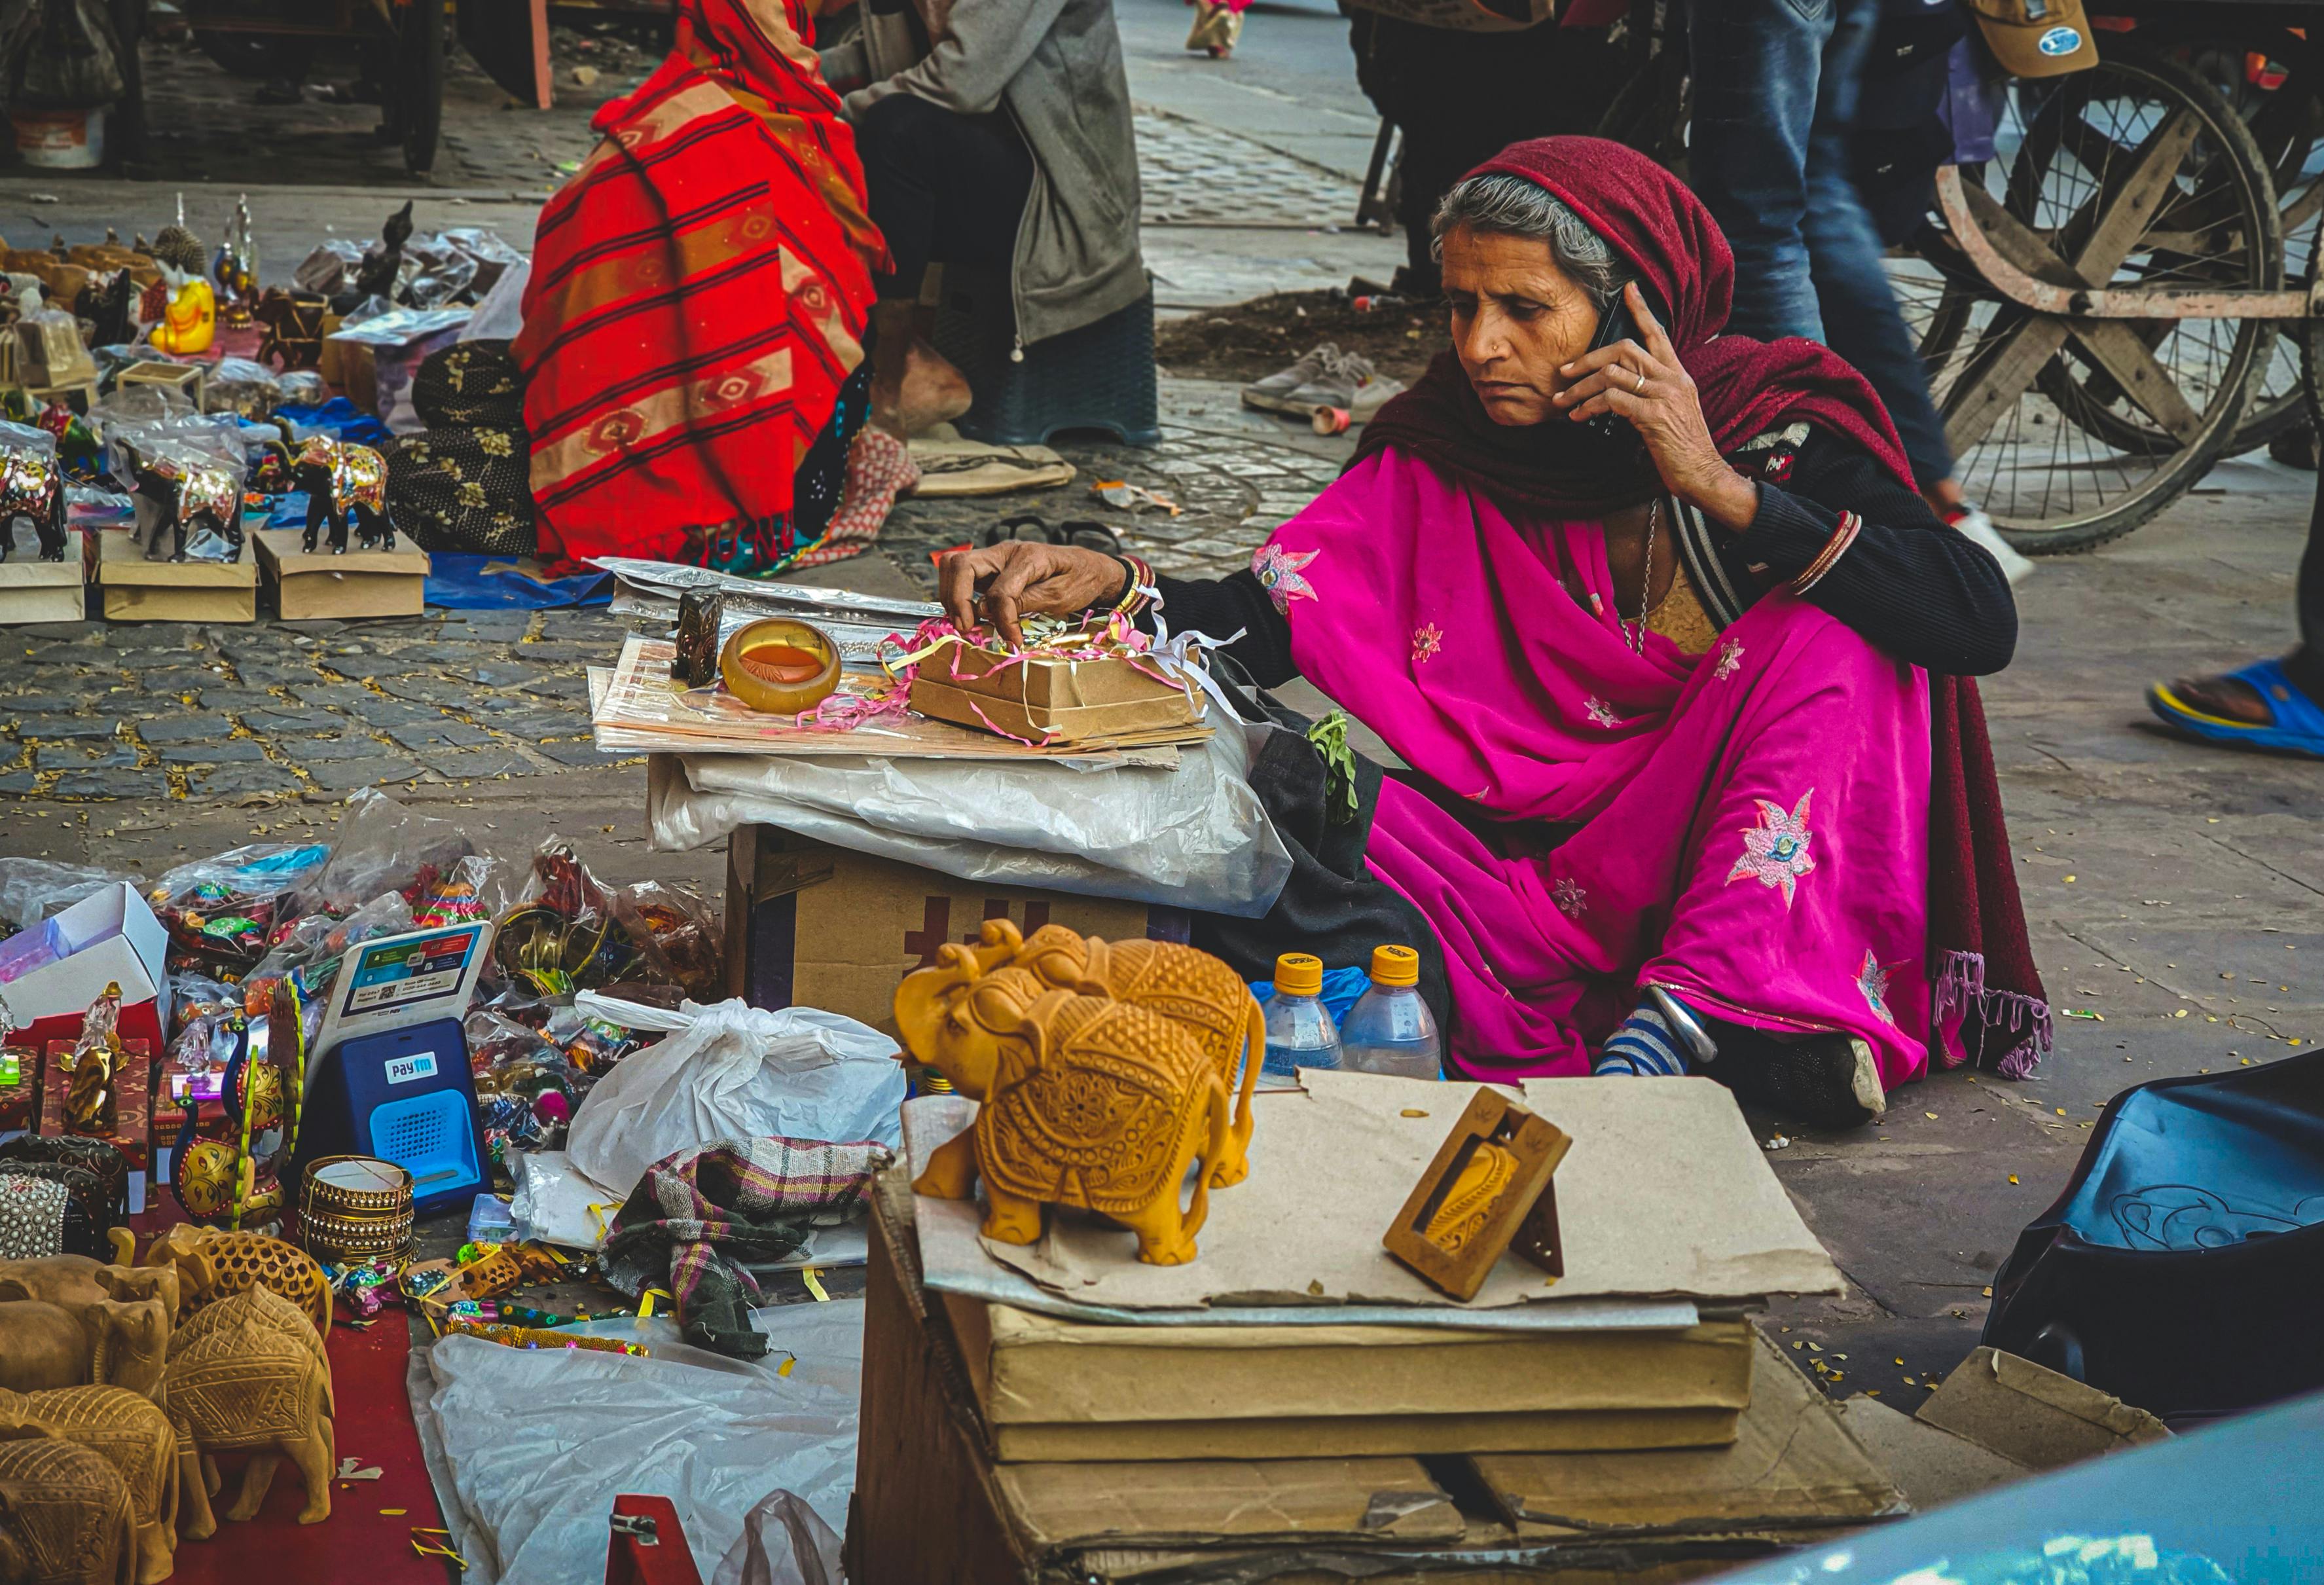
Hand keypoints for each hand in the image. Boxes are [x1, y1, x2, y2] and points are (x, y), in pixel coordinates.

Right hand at [937, 541, 1125, 647]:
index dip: (1002, 619)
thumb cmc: (1081, 581)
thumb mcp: (1061, 596)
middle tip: (966, 628)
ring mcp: (996, 557)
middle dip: (957, 599)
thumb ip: (1025, 602)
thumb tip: (986, 611)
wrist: (1091, 568)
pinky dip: (957, 594)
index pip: (1000, 590)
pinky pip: (961, 574)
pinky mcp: (991, 567)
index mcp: (1029, 557)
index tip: (1012, 641)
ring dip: (952, 596)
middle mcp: (1006, 551)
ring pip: (954, 566)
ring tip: (965, 623)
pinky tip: (967, 614)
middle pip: (960, 564)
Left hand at [1552, 283, 1760, 531]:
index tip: (1629, 290)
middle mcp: (1672, 378)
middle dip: (1589, 358)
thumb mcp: (1674, 411)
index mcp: (1677, 374)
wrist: (1704, 473)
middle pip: (1624, 349)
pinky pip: (1612, 399)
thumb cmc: (1684, 448)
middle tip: (1566, 371)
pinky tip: (1578, 416)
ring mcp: (1663, 395)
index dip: (1642, 310)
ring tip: (1563, 400)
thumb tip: (1622, 388)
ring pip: (1612, 374)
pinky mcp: (1653, 415)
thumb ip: (1655, 392)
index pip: (1658, 334)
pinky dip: (1589, 406)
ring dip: (1580, 387)